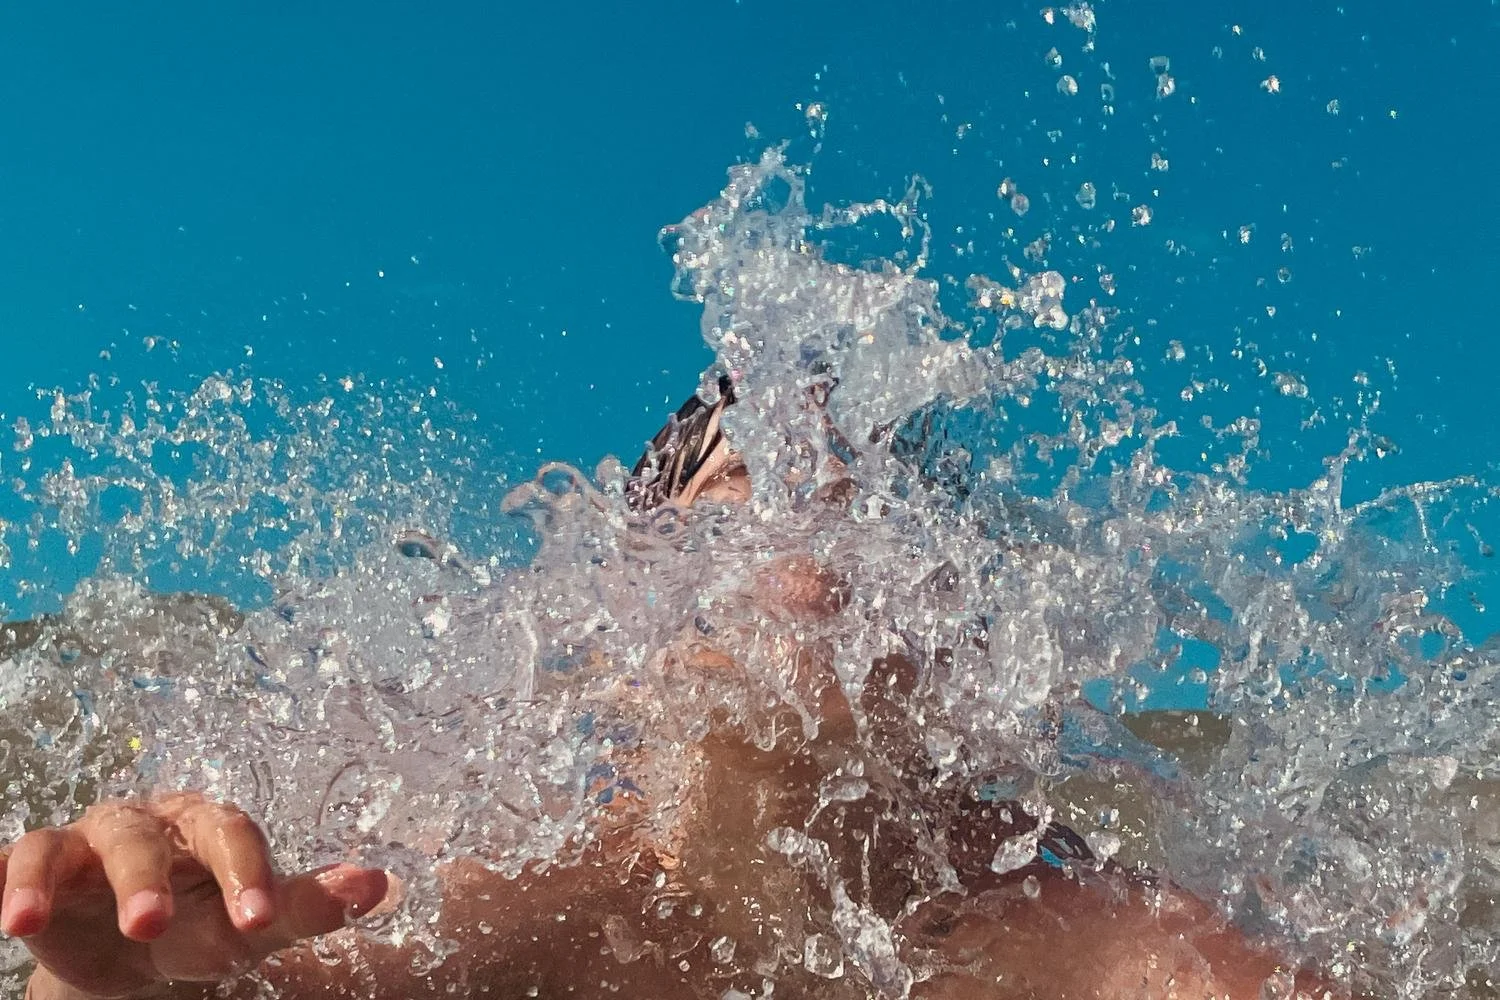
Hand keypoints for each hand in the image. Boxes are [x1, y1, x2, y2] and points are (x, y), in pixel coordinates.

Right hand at [1, 793, 387, 998]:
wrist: (131, 956)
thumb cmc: (206, 924)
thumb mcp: (251, 926)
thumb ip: (310, 906)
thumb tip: (382, 883)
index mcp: (210, 827)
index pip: (233, 835)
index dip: (247, 872)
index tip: (259, 919)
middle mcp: (149, 823)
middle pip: (147, 836)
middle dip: (145, 877)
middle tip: (149, 924)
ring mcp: (86, 842)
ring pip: (68, 843)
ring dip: (52, 878)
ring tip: (26, 922)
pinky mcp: (38, 866)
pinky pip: (16, 859)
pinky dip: (7, 881)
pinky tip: (4, 913)